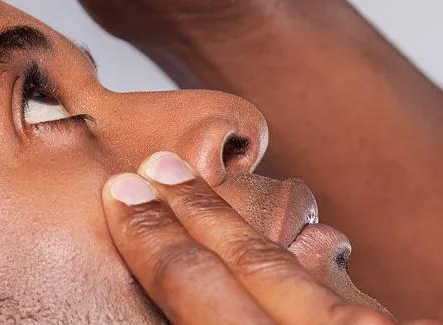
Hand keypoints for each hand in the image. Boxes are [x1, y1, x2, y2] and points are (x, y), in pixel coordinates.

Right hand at [102, 152, 413, 323]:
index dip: (149, 233)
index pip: (189, 280)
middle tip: (158, 167)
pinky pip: (354, 296)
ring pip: (310, 267)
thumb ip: (182, 322)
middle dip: (195, 207)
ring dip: (257, 227)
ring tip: (223, 195)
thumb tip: (152, 295)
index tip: (123, 193)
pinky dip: (318, 267)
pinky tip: (302, 246)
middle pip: (247, 257)